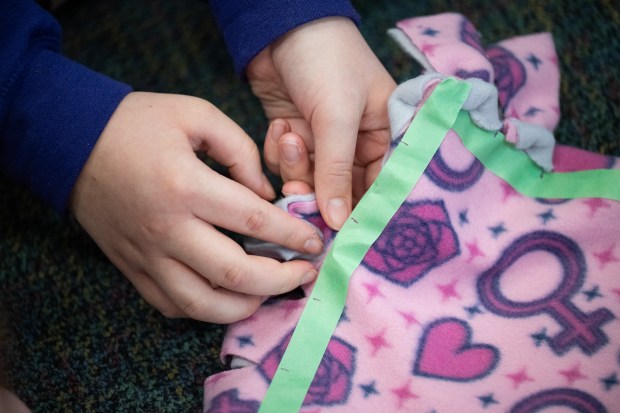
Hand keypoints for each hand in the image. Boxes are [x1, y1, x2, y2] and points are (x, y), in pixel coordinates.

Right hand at [69, 92, 321, 322]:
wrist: (69, 142)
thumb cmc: (137, 123)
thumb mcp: (197, 115)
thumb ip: (240, 151)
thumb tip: (266, 194)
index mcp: (186, 186)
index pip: (254, 223)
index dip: (293, 236)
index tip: (315, 242)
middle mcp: (167, 229)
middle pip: (235, 274)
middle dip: (281, 281)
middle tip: (305, 274)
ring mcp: (146, 255)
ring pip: (203, 303)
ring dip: (246, 306)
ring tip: (270, 293)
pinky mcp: (131, 268)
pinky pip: (172, 305)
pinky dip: (205, 309)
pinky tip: (226, 296)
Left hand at [247, 17, 395, 228]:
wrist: (280, 26)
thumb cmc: (326, 60)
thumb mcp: (338, 116)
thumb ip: (337, 171)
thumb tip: (340, 223)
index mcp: (386, 136)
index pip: (379, 188)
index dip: (360, 213)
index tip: (341, 236)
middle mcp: (356, 145)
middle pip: (339, 192)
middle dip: (317, 192)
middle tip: (299, 192)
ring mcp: (322, 143)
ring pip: (308, 182)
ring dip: (294, 167)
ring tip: (289, 136)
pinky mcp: (294, 137)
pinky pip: (285, 167)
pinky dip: (277, 153)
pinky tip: (279, 125)